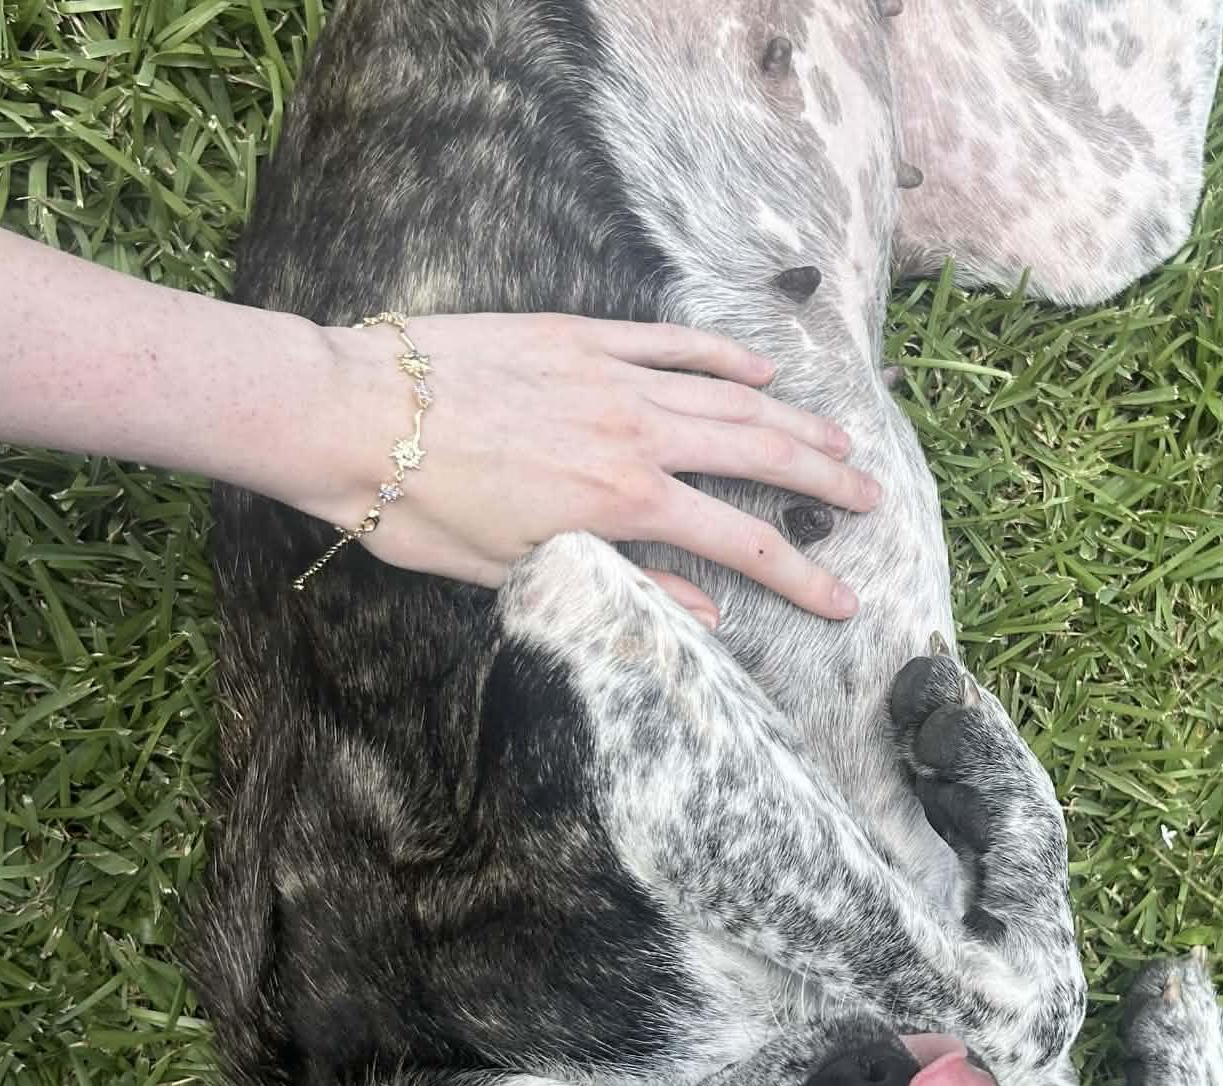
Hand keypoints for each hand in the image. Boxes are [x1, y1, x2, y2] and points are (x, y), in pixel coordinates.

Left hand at [315, 313, 878, 623]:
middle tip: (870, 500)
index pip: (738, 545)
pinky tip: (759, 366)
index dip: (800, 578)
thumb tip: (703, 611)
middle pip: (756, 458)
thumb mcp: (520, 573)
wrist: (352, 416)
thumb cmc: (420, 509)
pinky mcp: (579, 336)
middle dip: (822, 483)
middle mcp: (634, 437)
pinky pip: (671, 342)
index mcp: (622, 505)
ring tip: (840, 438)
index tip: (844, 601)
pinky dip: (721, 354)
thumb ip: (622, 586)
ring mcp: (612, 378)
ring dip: (791, 419)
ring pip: (728, 397)